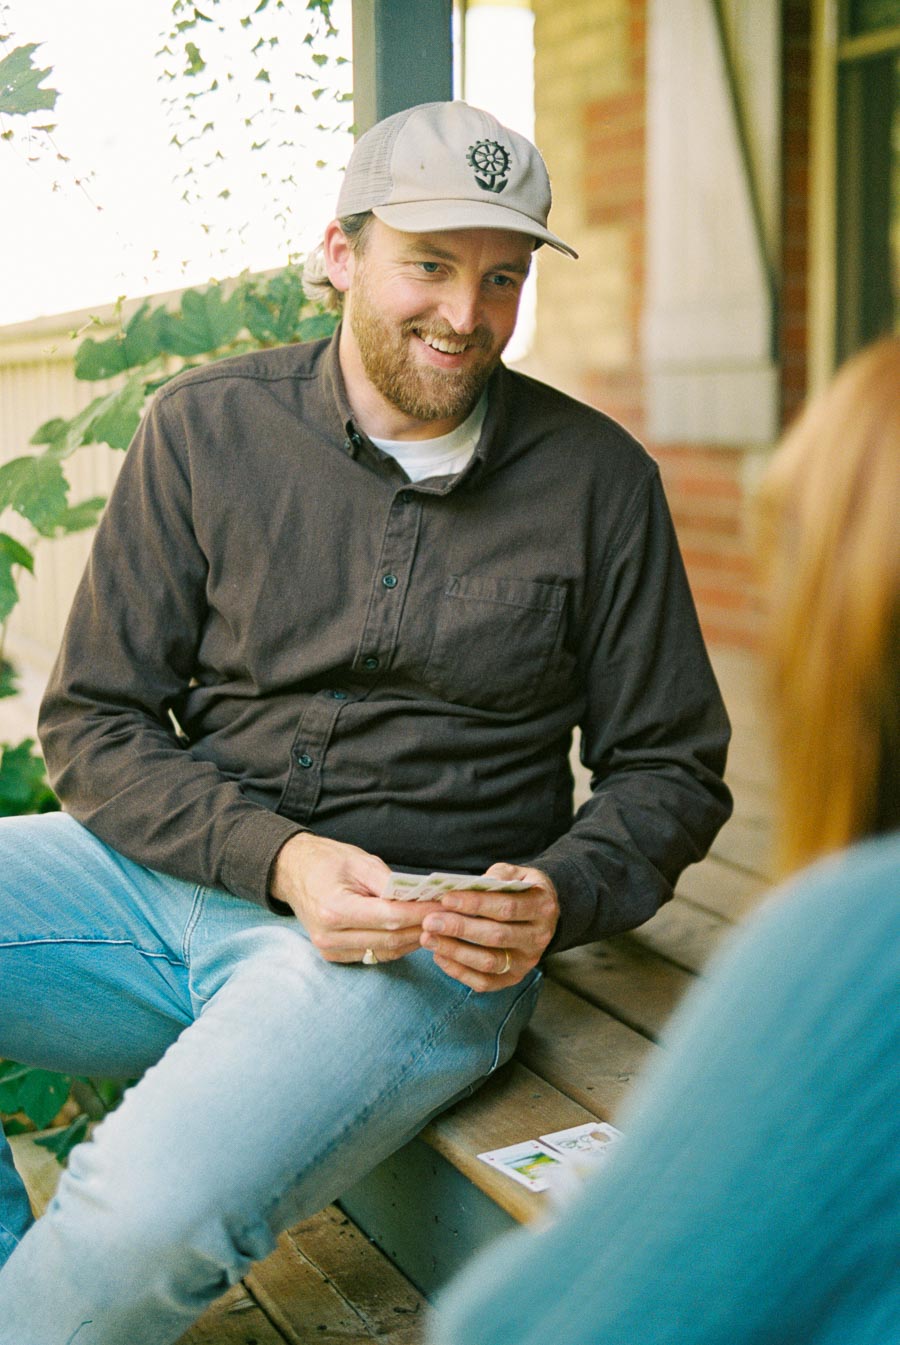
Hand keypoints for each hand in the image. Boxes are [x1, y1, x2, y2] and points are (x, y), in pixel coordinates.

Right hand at [270, 833, 439, 963]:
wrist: (293, 873)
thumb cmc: (327, 862)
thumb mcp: (360, 861)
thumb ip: (390, 882)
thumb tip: (422, 897)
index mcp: (334, 909)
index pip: (390, 918)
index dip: (421, 913)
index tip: (444, 905)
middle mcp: (330, 936)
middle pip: (391, 939)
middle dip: (423, 927)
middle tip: (449, 915)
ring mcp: (330, 950)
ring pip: (386, 952)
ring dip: (413, 939)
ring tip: (436, 923)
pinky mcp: (334, 956)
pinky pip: (375, 955)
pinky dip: (397, 945)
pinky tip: (413, 932)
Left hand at [420, 862, 558, 991]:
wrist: (542, 914)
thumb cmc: (522, 889)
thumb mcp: (517, 874)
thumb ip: (498, 875)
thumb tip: (472, 885)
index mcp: (542, 907)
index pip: (507, 907)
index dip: (475, 904)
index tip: (446, 899)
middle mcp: (539, 937)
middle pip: (496, 936)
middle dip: (459, 928)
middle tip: (430, 921)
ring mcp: (527, 961)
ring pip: (489, 962)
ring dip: (455, 951)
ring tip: (428, 939)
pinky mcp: (513, 978)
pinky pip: (485, 982)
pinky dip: (459, 972)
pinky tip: (439, 956)